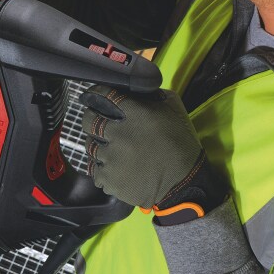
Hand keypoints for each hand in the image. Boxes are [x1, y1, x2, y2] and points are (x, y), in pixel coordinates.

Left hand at [80, 86, 227, 223]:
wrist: (184, 183)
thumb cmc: (181, 145)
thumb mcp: (174, 110)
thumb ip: (153, 95)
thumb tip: (136, 90)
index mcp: (135, 113)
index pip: (103, 95)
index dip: (95, 94)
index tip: (93, 96)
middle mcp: (118, 133)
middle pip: (89, 120)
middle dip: (90, 119)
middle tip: (96, 122)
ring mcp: (111, 157)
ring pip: (89, 145)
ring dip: (97, 145)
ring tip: (109, 149)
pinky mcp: (108, 178)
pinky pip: (94, 169)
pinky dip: (101, 168)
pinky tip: (113, 167)